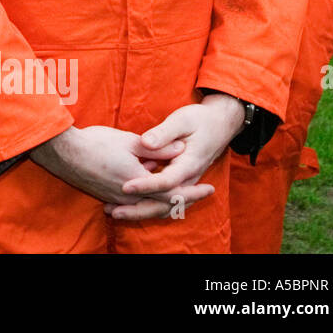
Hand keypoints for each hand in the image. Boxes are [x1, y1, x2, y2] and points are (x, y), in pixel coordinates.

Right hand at [31, 124, 189, 206]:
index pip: (173, 194)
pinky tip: (149, 183)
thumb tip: (181, 148)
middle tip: (201, 193)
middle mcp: (129, 197)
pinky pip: (134, 202)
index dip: (193, 193)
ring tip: (179, 188)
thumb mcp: (130, 141)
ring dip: (164, 198)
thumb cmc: (95, 143)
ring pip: (148, 204)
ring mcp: (116, 199)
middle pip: (163, 205)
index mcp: (138, 183)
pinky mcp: (106, 196)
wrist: (62, 152)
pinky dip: (147, 197)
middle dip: (184, 199)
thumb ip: (158, 148)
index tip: (210, 188)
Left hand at [110, 95, 244, 220]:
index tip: (124, 186)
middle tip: (113, 212)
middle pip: (164, 204)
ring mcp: (185, 184)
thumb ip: (164, 133)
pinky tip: (124, 204)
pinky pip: (164, 202)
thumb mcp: (182, 120)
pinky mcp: (179, 183)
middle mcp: (188, 179)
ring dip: (140, 212)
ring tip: (114, 212)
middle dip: (138, 210)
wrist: (219, 125)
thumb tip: (146, 142)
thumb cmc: (199, 120)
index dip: (145, 185)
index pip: (166, 181)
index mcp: (189, 164)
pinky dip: (146, 205)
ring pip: (164, 207)